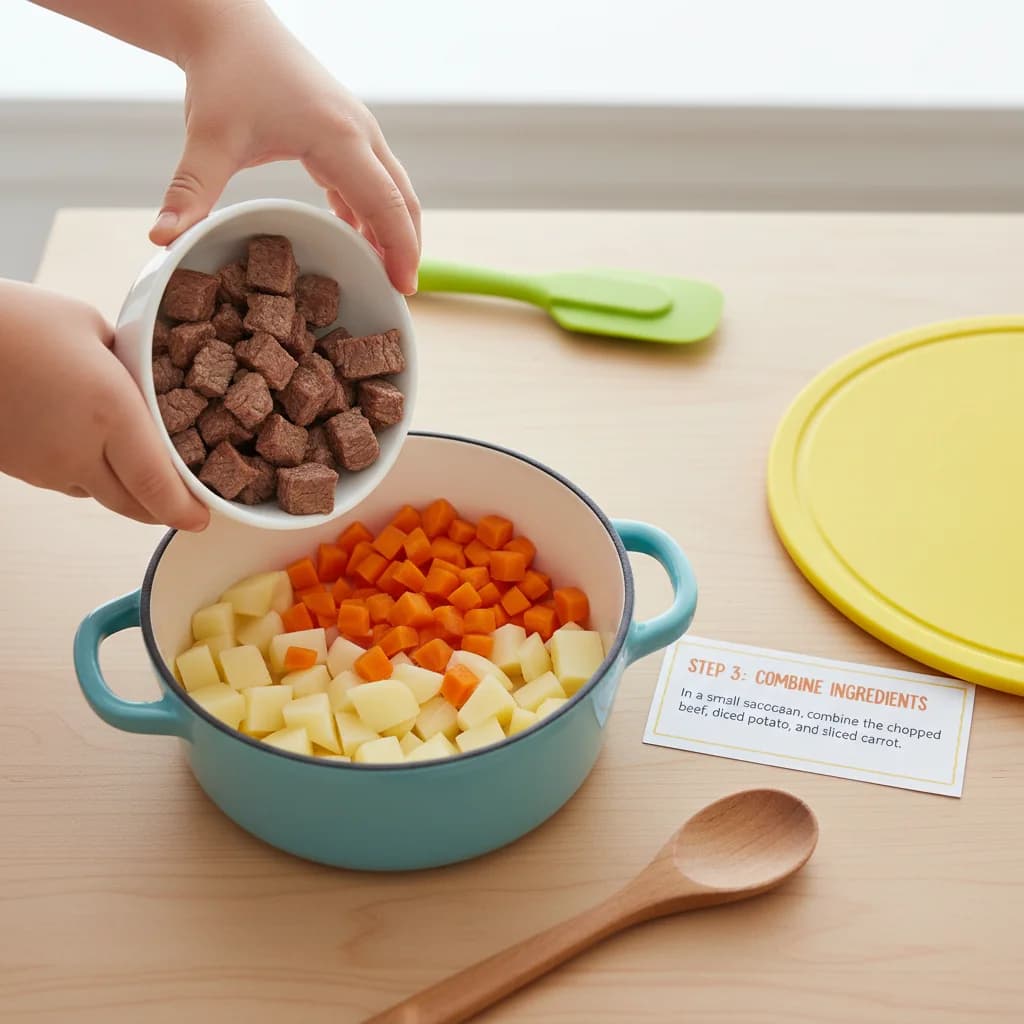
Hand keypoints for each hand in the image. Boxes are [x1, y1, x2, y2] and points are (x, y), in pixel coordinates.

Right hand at [0, 281, 209, 530]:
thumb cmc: (17, 321)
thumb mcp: (90, 328)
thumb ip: (125, 364)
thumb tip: (141, 379)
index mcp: (111, 413)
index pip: (157, 483)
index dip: (184, 510)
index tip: (202, 520)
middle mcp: (79, 450)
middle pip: (134, 505)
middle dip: (164, 512)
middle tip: (185, 508)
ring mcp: (44, 466)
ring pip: (100, 496)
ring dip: (128, 494)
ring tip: (146, 477)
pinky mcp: (17, 469)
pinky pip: (67, 483)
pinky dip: (90, 478)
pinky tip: (93, 453)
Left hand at [150, 3, 420, 294]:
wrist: (228, 26)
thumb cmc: (224, 75)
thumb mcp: (209, 139)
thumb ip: (191, 193)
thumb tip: (162, 239)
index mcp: (340, 137)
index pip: (387, 203)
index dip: (400, 250)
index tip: (403, 288)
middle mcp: (360, 133)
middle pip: (403, 199)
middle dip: (406, 247)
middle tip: (400, 292)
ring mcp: (358, 130)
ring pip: (393, 190)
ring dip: (393, 231)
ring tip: (382, 274)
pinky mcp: (346, 132)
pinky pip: (372, 180)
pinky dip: (372, 213)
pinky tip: (356, 239)